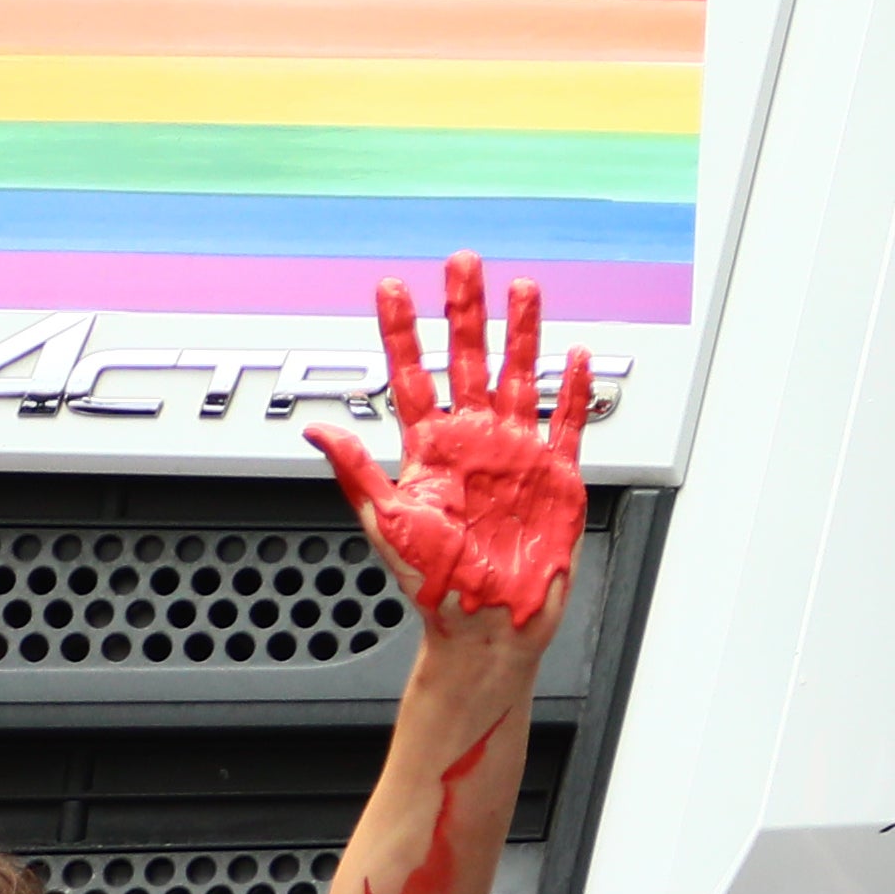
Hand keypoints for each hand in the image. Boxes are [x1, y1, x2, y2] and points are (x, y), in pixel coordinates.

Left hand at [311, 256, 587, 648]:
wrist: (485, 628)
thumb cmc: (434, 586)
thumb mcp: (386, 524)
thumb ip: (356, 472)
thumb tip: (318, 430)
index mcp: (430, 452)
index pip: (412, 376)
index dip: (401, 332)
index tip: (391, 289)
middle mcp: (473, 444)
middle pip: (468, 360)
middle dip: (465, 311)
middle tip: (462, 265)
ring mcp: (515, 455)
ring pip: (520, 377)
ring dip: (521, 334)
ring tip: (522, 289)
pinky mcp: (555, 477)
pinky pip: (566, 424)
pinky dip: (572, 392)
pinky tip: (576, 356)